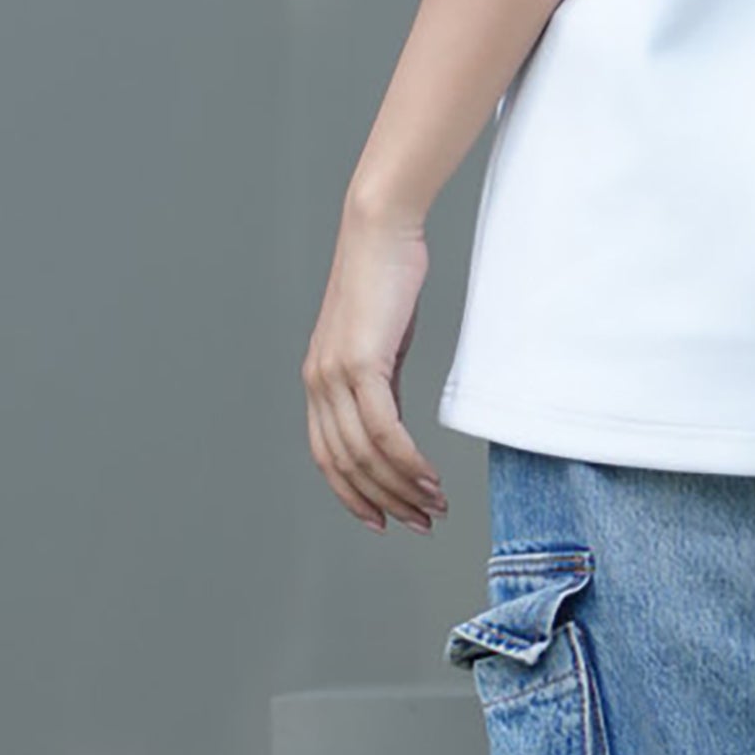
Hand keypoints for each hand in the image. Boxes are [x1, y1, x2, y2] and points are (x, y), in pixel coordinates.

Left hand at [302, 204, 448, 533]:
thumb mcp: (381, 344)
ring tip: (435, 505)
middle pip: (347, 466)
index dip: (354, 496)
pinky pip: (384, 430)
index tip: (385, 519)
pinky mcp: (362, 363)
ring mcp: (336, 375)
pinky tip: (430, 476)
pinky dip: (407, 460)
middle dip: (385, 502)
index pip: (328, 458)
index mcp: (318, 382)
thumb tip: (392, 428)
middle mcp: (319, 383)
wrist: (380, 231)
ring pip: (365, 455)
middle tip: (422, 522)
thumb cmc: (386, 280)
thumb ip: (380, 387)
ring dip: (403, 487)